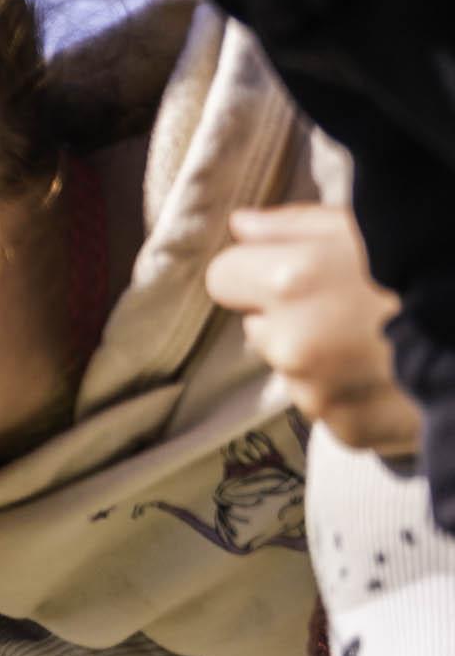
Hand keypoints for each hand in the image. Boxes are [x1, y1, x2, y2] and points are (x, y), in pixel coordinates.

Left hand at [207, 203, 423, 457]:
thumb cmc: (443, 264)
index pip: (223, 277)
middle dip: (293, 316)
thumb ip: (295, 225)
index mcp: (290, 283)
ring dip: (324, 357)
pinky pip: (331, 406)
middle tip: (358, 305)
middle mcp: (291, 343)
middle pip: (259, 326)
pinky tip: (400, 374)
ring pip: (295, 369)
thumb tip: (241, 227)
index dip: (257, 271)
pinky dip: (355, 393)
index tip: (297, 269)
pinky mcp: (346, 431)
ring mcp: (316, 394)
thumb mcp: (373, 224)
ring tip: (388, 341)